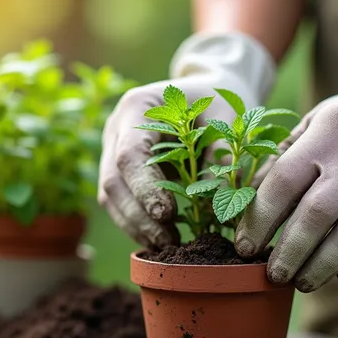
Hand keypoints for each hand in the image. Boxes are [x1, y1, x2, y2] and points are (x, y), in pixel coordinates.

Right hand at [98, 32, 275, 248]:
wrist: (207, 92)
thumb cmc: (219, 101)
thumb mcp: (227, 118)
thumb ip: (221, 156)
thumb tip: (216, 206)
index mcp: (137, 106)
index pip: (129, 154)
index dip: (145, 188)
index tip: (166, 214)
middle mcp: (116, 128)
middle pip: (112, 180)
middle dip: (138, 216)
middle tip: (169, 241)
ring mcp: (112, 149)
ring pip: (109, 196)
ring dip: (135, 225)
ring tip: (167, 245)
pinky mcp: (119, 170)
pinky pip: (119, 202)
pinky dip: (137, 223)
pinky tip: (160, 239)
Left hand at [235, 44, 337, 291]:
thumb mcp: (314, 125)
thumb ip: (281, 160)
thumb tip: (246, 206)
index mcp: (326, 134)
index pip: (283, 181)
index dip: (259, 219)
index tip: (244, 248)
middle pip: (316, 216)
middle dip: (289, 252)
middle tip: (273, 275)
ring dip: (321, 267)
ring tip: (302, 283)